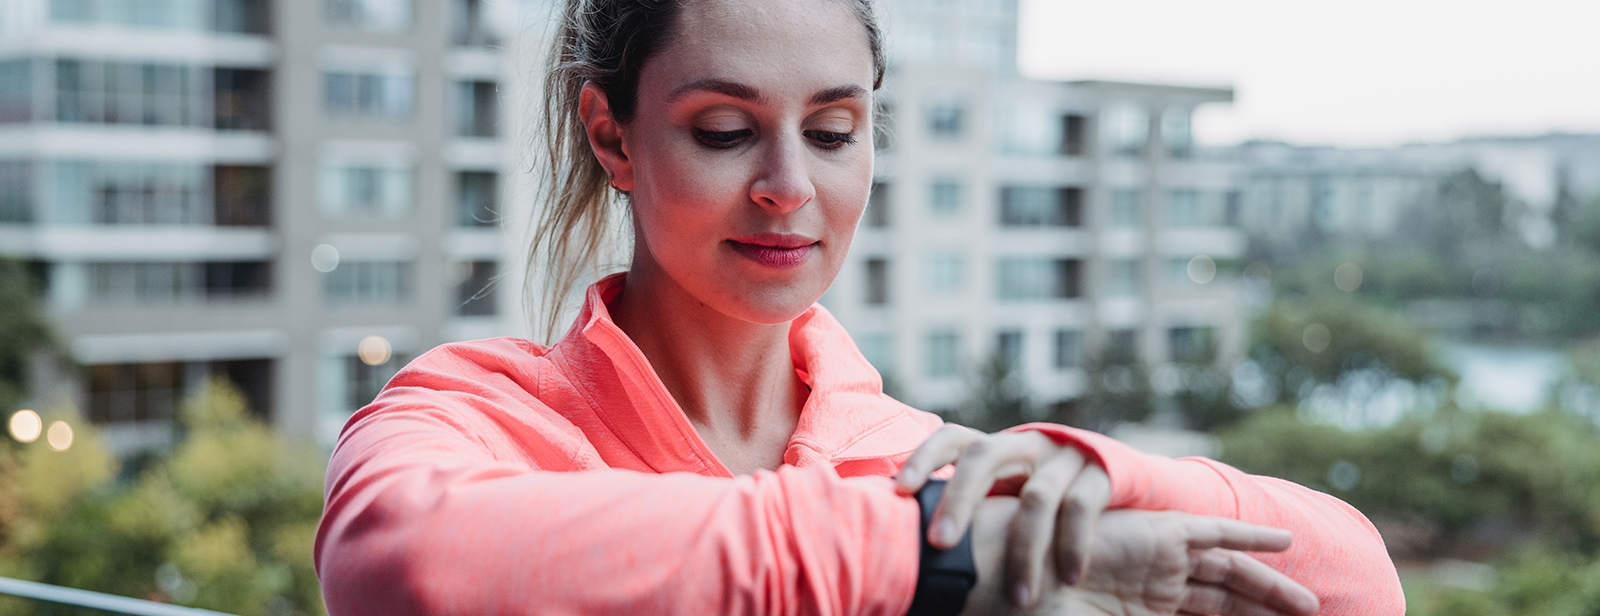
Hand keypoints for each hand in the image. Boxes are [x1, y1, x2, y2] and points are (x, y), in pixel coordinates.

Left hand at [897, 425, 1109, 605]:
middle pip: (984, 455)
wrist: (1119, 486)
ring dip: (1025, 549)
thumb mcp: (1008, 501)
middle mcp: (1026, 445)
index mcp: (997, 450)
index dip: (924, 458)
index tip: (898, 489)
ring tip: (1018, 598)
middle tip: (940, 544)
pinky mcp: (1102, 472)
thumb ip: (972, 516)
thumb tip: (912, 556)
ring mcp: (1064, 456)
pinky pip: (1082, 506)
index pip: (953, 439)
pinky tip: (1069, 578)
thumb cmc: (1047, 504)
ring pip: (1036, 495)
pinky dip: (1074, 545)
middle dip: (957, 499)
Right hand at [964, 500, 1318, 615]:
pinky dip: (1249, 537)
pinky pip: (1213, 534)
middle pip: (1224, 599)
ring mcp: (1156, 560)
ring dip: (1272, 587)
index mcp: (1138, 614)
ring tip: (1310, 605)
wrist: (1005, 578)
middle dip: (1265, 610)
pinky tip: (1285, 544)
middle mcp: (1153, 586)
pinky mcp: (1157, 535)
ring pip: (1229, 573)